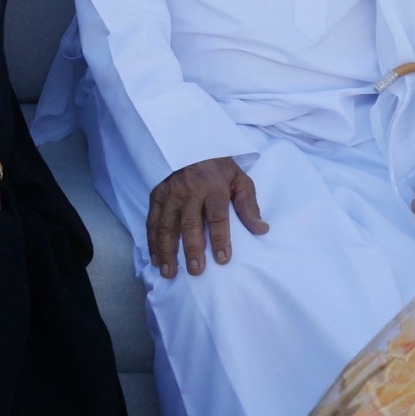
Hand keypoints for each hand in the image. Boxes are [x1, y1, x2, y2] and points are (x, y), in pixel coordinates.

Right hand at [149, 154, 268, 275]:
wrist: (190, 143)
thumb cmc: (218, 167)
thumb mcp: (240, 179)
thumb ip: (249, 205)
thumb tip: (261, 229)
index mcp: (213, 187)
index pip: (217, 217)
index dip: (220, 240)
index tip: (223, 260)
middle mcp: (189, 191)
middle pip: (190, 224)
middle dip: (192, 250)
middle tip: (196, 271)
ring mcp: (170, 194)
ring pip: (167, 226)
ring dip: (167, 250)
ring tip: (169, 272)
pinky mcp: (156, 196)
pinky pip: (152, 222)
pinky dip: (152, 241)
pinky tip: (156, 258)